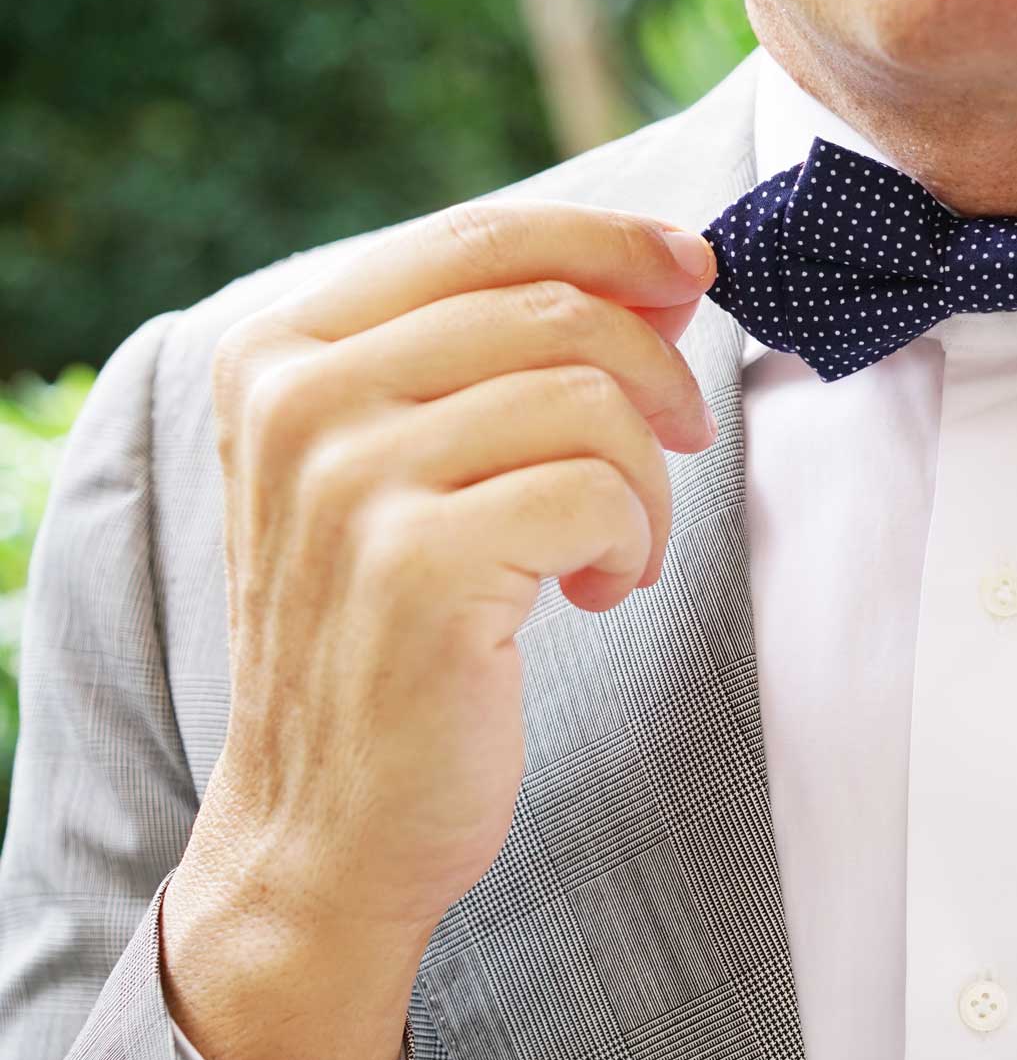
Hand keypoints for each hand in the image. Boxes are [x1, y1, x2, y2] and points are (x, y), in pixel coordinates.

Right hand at [160, 200, 715, 1059]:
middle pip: (555, 309)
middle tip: (678, 445)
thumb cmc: (388, 638)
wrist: (326, 824)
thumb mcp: (407, 468)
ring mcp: (347, 480)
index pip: (483, 236)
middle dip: (656, 375)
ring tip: (615, 549)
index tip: (692, 275)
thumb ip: (496, 359)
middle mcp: (297, 397)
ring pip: (590, 400)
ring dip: (646, 481)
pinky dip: (630, 542)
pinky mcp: (417, 567)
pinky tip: (595, 593)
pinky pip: (598, 493)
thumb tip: (664, 272)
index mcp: (282, 348)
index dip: (612, 242)